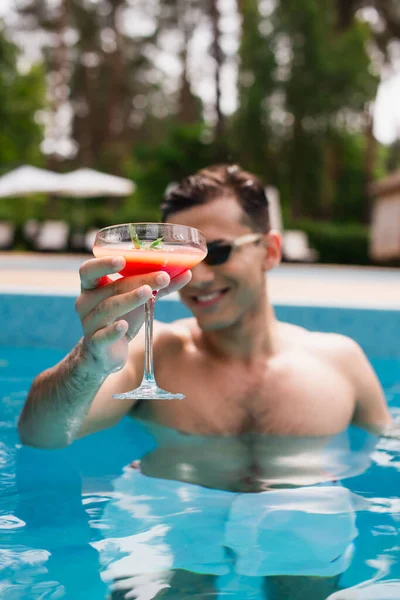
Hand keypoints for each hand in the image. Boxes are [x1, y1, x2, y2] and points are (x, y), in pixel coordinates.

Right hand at [75, 256, 190, 374]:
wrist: (105, 352)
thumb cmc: (120, 317)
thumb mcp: (137, 299)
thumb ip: (157, 286)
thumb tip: (187, 272)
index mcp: (92, 287)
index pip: (89, 270)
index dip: (103, 264)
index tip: (122, 259)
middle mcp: (86, 302)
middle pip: (109, 288)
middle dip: (135, 281)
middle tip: (161, 277)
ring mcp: (89, 323)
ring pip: (108, 309)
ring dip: (129, 299)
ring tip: (148, 292)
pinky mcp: (96, 343)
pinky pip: (103, 336)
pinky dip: (114, 330)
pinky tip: (124, 325)